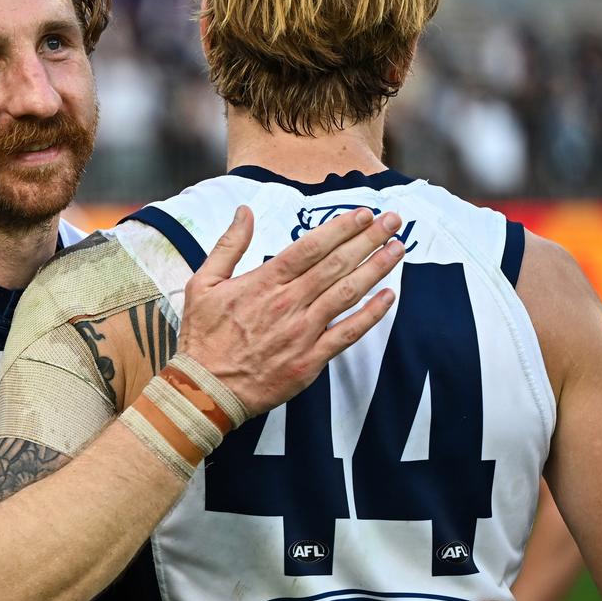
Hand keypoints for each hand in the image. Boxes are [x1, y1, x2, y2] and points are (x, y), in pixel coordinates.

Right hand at [177, 205, 402, 415]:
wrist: (206, 388)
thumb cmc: (204, 336)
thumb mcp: (203, 283)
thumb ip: (228, 245)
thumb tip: (244, 211)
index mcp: (264, 282)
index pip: (310, 247)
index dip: (340, 228)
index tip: (363, 214)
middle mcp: (288, 303)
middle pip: (336, 264)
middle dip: (368, 239)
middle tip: (392, 221)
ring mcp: (303, 332)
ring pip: (347, 293)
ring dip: (375, 268)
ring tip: (397, 249)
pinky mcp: (311, 359)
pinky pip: (348, 333)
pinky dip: (371, 314)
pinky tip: (389, 296)